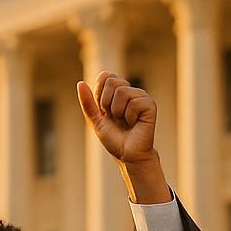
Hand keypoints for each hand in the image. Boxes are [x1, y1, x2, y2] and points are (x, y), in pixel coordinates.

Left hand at [77, 71, 170, 203]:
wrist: (127, 154)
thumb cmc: (114, 138)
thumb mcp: (95, 120)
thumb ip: (88, 102)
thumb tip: (80, 83)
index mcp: (117, 92)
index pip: (105, 76)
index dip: (99, 93)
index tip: (103, 110)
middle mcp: (130, 91)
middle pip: (112, 81)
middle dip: (106, 103)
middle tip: (114, 117)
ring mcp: (141, 97)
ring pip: (122, 92)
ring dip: (118, 111)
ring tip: (124, 121)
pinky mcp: (150, 105)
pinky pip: (134, 103)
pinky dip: (130, 116)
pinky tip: (134, 123)